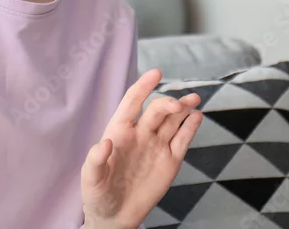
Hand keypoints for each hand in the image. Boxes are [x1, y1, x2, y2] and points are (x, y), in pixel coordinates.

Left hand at [81, 69, 202, 228]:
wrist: (115, 216)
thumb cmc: (98, 194)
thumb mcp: (91, 179)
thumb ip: (95, 160)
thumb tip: (105, 142)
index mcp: (119, 131)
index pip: (132, 102)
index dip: (143, 87)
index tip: (156, 73)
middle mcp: (140, 134)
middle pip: (156, 111)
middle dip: (167, 104)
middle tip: (177, 105)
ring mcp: (156, 146)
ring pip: (172, 121)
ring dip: (183, 109)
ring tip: (194, 98)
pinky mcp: (170, 161)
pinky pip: (182, 140)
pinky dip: (191, 128)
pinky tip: (197, 116)